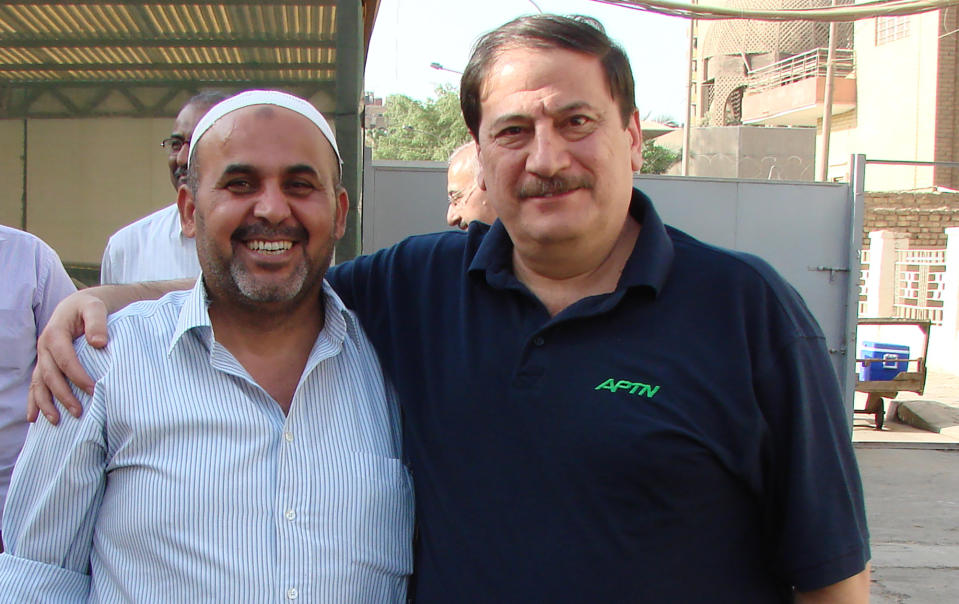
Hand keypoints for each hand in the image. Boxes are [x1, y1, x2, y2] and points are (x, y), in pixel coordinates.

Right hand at [28, 291, 108, 423]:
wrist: (78, 305)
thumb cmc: (89, 308)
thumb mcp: (95, 308)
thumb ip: (97, 323)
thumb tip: (98, 343)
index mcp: (55, 333)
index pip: (65, 360)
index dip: (78, 376)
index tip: (93, 390)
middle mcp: (44, 347)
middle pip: (51, 375)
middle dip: (63, 395)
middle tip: (78, 413)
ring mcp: (42, 356)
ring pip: (39, 383)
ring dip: (45, 403)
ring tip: (55, 421)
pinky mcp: (44, 363)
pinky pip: (36, 384)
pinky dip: (34, 401)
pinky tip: (34, 418)